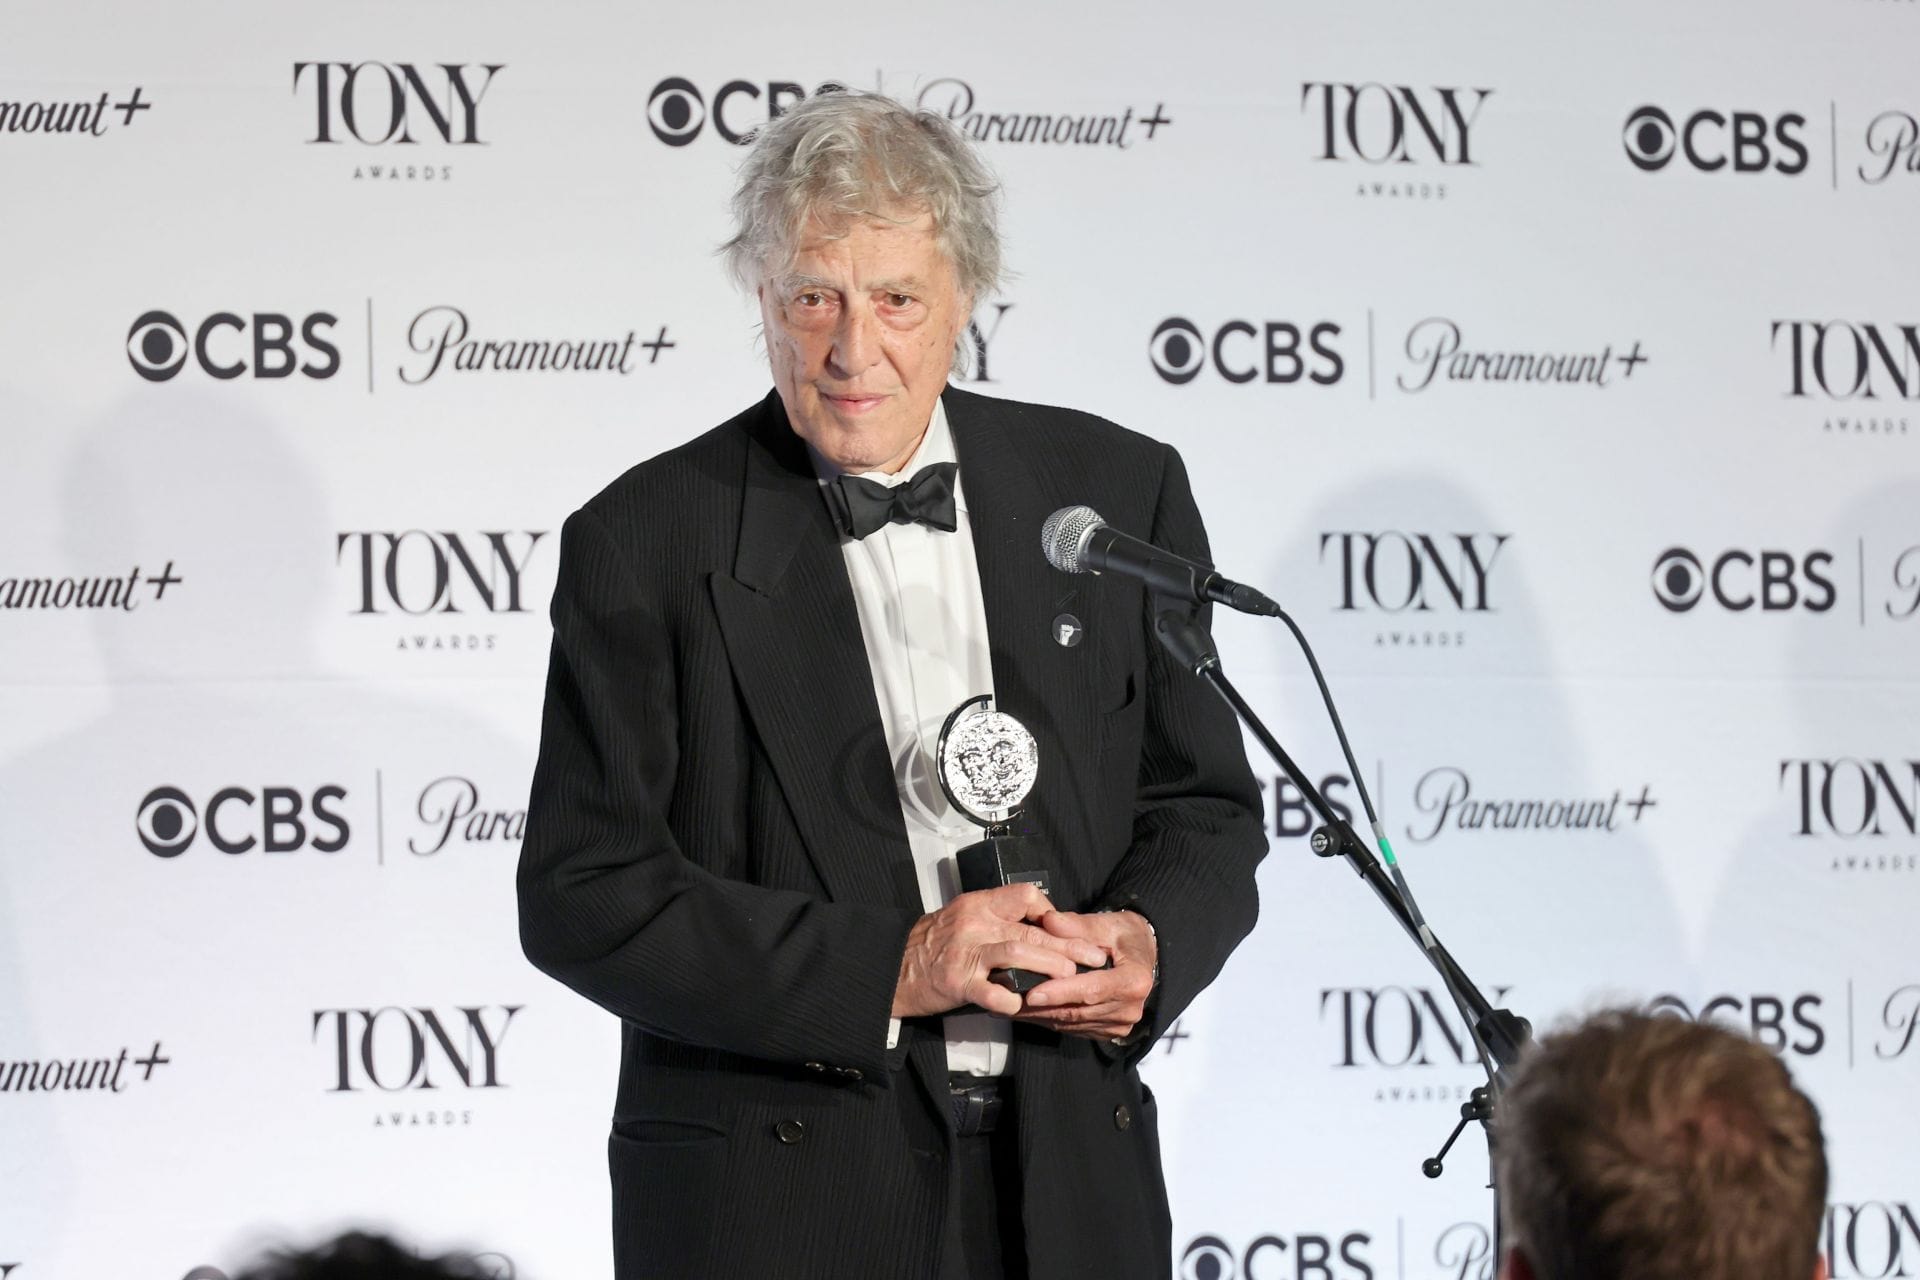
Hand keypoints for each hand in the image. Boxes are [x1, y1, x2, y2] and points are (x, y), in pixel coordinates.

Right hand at [892, 884, 1108, 1018]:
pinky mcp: (956, 982)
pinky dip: (1008, 998)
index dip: (1050, 912)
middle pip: (1029, 929)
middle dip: (1067, 944)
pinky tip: (1021, 1004)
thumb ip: (998, 919)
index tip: (1065, 931)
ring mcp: (965, 953)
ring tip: (1070, 976)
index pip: (1024, 895)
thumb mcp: (965, 919)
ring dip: (1047, 964)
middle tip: (1092, 956)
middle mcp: (974, 924)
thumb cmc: (932, 946)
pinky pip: (988, 990)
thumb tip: (1043, 926)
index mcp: (978, 904)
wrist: (893, 969)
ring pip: (1015, 952)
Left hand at [1014, 909, 1156, 1041]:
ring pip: (1071, 1023)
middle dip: (1041, 1007)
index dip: (1061, 992)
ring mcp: (1119, 1024)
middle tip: (1007, 1000)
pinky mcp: (1108, 1031)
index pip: (1091, 990)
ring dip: (1039, 1016)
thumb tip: (1049, 920)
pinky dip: (1049, 1019)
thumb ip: (1077, 925)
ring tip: (1008, 1005)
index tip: (1032, 993)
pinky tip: (1026, 1011)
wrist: (1145, 957)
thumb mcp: (1107, 924)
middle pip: (1077, 1011)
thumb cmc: (1126, 937)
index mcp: (1134, 981)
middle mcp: (1129, 1008)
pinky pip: (1073, 1028)